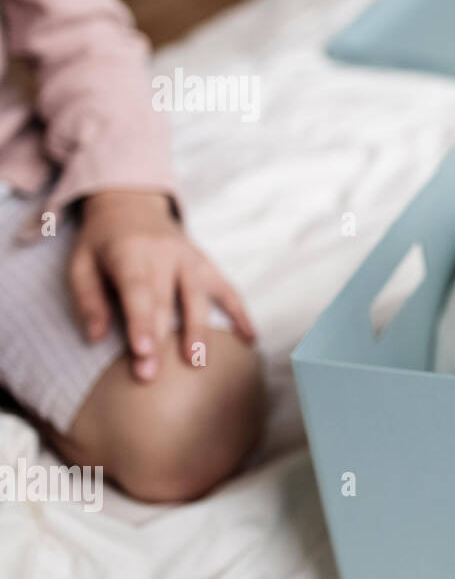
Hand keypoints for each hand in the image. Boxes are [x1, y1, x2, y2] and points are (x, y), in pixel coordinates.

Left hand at [68, 190, 254, 380]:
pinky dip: (240, 313)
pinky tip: (249, 338)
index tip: (143, 353)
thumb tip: (96, 338)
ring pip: (198, 298)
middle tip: (152, 376)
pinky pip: (227, 289)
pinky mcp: (206, 263)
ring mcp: (190, 258)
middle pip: (166, 302)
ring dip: (199, 332)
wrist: (131, 203)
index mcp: (130, 252)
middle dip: (161, 341)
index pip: (138, 291)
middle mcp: (165, 253)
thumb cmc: (102, 242)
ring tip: (198, 362)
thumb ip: (88, 300)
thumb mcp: (80, 263)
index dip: (141, 322)